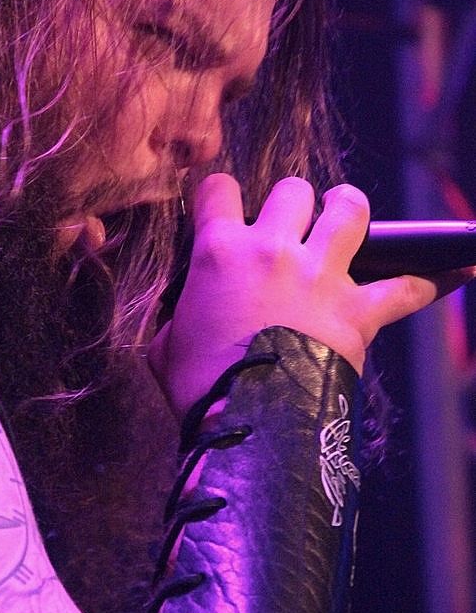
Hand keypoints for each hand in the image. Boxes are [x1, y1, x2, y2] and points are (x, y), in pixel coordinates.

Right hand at [148, 173, 471, 417]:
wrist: (250, 424)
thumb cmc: (201, 386)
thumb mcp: (166, 345)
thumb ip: (177, 317)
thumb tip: (181, 319)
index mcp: (220, 252)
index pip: (218, 188)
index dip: (220, 191)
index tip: (223, 203)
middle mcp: (272, 249)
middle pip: (292, 190)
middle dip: (293, 200)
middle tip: (293, 221)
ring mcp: (319, 276)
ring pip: (349, 211)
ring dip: (349, 206)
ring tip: (348, 209)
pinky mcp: (355, 310)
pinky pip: (407, 287)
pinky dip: (433, 277)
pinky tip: (459, 266)